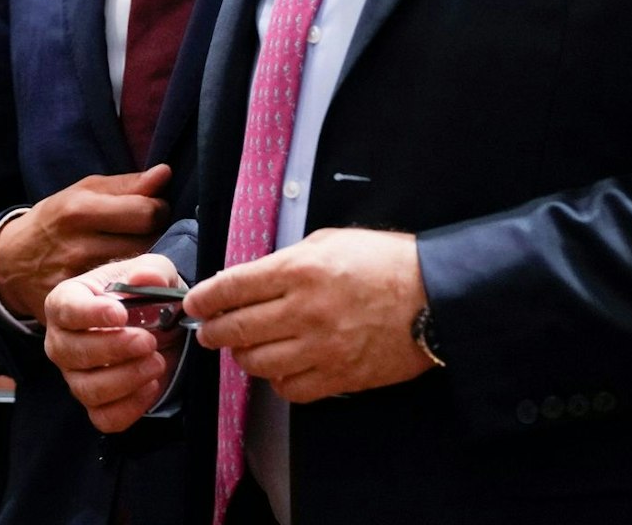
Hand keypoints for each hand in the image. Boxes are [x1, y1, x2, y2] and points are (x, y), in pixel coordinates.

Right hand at [0, 166, 173, 320]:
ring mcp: (77, 280)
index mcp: (78, 210)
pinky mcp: (78, 307)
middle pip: (147, 245)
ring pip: (138, 275)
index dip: (158, 211)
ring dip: (146, 267)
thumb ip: (127, 184)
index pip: (146, 213)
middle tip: (149, 238)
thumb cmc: (55, 220)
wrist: (11, 262)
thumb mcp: (82, 192)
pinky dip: (132, 292)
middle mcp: (78, 247)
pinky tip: (127, 284)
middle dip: (157, 240)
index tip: (153, 212)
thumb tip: (165, 172)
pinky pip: (122, 301)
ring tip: (140, 259)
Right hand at [43, 254, 183, 433]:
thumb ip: (152, 270)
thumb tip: (146, 277)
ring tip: (156, 362)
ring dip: (126, 379)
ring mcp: (74, 375)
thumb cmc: (143, 294)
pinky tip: (151, 385)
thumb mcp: (153, 272)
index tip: (121, 314)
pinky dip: (131, 406)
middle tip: (148, 340)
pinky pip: (104, 417)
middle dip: (114, 348)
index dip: (91, 314)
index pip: (65, 309)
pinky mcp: (94, 403)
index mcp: (65, 301)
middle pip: (72, 353)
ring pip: (88, 389)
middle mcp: (60, 341)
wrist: (157, 323)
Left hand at [185, 227, 431, 403]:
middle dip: (211, 331)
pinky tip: (280, 367)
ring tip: (242, 347)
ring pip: (257, 363)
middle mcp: (304, 310)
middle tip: (206, 330)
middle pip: (235, 329)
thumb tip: (249, 280)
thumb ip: (285, 262)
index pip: (232, 287)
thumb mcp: (328, 242)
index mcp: (298, 270)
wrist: (437, 297)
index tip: (194, 303)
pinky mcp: (341, 377)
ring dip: (242, 355)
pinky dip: (277, 380)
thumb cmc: (384, 262)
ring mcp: (322, 348)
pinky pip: (290, 389)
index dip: (204, 298)